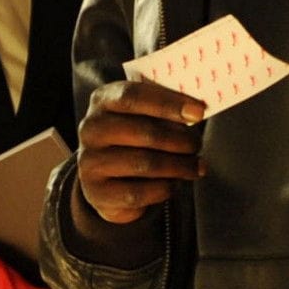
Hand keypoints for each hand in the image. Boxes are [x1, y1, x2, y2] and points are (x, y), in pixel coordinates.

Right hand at [75, 79, 206, 228]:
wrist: (106, 180)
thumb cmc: (133, 139)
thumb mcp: (142, 116)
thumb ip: (163, 109)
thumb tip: (196, 112)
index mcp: (102, 100)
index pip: (133, 96)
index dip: (168, 103)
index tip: (198, 112)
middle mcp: (91, 129)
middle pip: (144, 132)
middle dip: (179, 139)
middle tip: (197, 145)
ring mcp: (90, 162)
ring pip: (145, 163)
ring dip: (178, 166)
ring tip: (195, 166)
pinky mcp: (97, 193)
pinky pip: (139, 192)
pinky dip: (164, 188)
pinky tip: (174, 184)